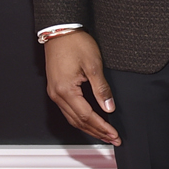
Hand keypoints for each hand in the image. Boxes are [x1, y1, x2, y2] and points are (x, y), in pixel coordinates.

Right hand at [43, 31, 119, 145]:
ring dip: (89, 128)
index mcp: (66, 90)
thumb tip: (109, 107)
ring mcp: (54, 92)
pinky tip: (90, 121)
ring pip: (72, 118)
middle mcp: (57, 95)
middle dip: (97, 132)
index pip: (87, 116)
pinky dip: (81, 119)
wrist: (60, 30)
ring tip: (104, 134)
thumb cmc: (75, 43)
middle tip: (113, 139)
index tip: (114, 134)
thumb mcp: (93, 65)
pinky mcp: (55, 88)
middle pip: (79, 121)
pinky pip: (68, 110)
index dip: (102, 127)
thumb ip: (101, 89)